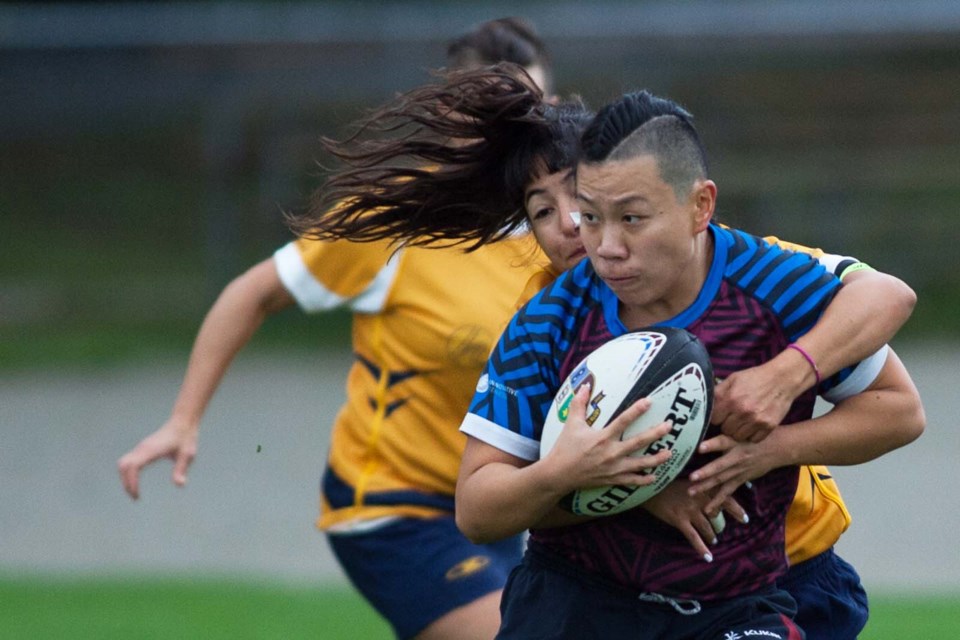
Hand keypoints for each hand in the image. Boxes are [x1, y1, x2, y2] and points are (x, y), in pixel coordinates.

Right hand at [117, 417, 198, 499]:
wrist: (183, 422)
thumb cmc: (185, 438)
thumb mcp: (187, 455)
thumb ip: (181, 469)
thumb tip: (180, 484)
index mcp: (152, 450)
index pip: (133, 466)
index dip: (131, 481)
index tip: (137, 495)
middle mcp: (143, 448)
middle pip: (124, 466)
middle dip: (126, 482)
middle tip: (135, 497)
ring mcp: (141, 447)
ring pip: (123, 463)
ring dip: (125, 477)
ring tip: (134, 492)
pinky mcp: (142, 447)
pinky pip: (128, 460)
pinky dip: (128, 472)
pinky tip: (136, 481)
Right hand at [543, 385, 672, 493]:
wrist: (558, 475)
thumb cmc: (564, 448)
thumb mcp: (571, 424)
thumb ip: (579, 404)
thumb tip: (585, 386)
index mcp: (602, 437)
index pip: (623, 421)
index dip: (637, 410)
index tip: (649, 401)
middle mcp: (611, 453)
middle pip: (639, 442)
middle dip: (656, 433)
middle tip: (670, 426)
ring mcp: (614, 468)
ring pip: (641, 464)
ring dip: (657, 459)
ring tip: (670, 453)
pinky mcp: (612, 480)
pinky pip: (632, 481)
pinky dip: (644, 480)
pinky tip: (654, 477)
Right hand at [642, 480, 748, 560]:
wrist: (648, 489)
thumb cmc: (665, 484)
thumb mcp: (685, 482)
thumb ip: (700, 488)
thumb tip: (714, 495)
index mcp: (701, 488)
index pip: (724, 497)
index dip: (736, 508)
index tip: (745, 518)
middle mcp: (698, 498)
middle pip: (718, 513)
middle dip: (726, 522)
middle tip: (733, 527)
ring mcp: (689, 510)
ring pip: (708, 527)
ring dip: (712, 535)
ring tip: (714, 539)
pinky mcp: (679, 519)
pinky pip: (694, 537)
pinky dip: (702, 548)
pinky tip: (708, 557)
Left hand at [687, 434, 774, 513]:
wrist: (778, 448)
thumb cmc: (755, 436)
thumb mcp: (741, 430)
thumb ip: (724, 433)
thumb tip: (701, 429)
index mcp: (735, 442)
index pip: (722, 442)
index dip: (712, 445)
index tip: (699, 448)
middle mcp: (737, 456)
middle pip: (720, 465)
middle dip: (706, 472)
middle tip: (691, 477)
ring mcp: (740, 469)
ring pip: (721, 479)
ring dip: (706, 486)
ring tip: (692, 492)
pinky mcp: (742, 479)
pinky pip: (728, 491)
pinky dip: (719, 500)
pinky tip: (709, 509)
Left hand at [711, 363, 795, 442]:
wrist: (782, 379)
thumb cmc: (756, 377)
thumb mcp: (733, 379)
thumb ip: (718, 392)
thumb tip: (706, 404)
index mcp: (730, 399)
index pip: (714, 420)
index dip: (716, 417)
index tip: (720, 415)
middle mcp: (742, 411)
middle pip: (725, 430)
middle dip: (726, 425)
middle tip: (732, 418)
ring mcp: (756, 421)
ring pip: (737, 437)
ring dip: (738, 431)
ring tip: (742, 422)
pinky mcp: (768, 426)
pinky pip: (753, 439)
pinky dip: (751, 435)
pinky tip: (752, 426)